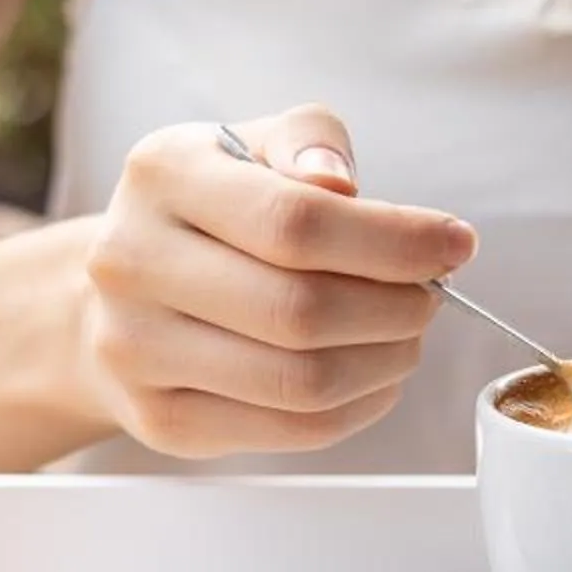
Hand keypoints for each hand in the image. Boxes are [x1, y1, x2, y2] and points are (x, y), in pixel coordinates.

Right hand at [78, 105, 476, 458]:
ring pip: (301, 382)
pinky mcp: (162, 420)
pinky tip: (373, 375)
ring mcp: (137, 350)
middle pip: (301, 310)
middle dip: (396, 307)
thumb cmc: (210, 210)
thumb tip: (341, 184)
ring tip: (406, 334)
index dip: (395, 241)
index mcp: (163, 174)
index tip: (455, 244)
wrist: (116, 291)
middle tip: (430, 296)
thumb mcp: (254, 144)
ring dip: (385, 362)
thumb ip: (310, 142)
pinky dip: (359, 407)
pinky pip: (290, 429)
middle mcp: (132, 262)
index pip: (296, 222)